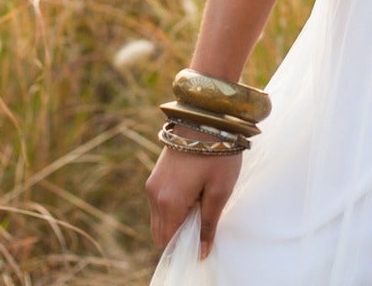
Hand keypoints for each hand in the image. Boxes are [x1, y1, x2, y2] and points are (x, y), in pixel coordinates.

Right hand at [147, 132, 243, 259]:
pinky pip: (159, 204)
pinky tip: (192, 197)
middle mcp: (154, 195)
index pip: (167, 241)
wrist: (205, 118)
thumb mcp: (219, 191)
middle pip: (159, 233)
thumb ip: (208, 224)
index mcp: (169, 202)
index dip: (183, 248)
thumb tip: (202, 252)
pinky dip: (172, 208)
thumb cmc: (218, 154)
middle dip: (177, 236)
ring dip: (175, 221)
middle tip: (202, 227)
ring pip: (159, 219)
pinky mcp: (155, 175)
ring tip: (200, 207)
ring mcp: (152, 184)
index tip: (200, 244)